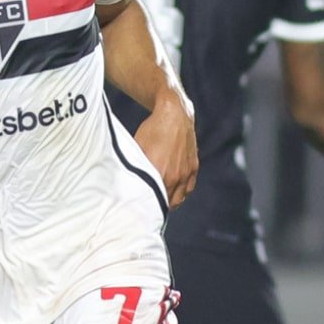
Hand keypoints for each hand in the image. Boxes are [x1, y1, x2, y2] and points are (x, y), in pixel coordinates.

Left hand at [133, 93, 197, 208]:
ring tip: (162, 199)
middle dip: (159, 205)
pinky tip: (175, 190)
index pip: (154, 200)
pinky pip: (189, 188)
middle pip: (168, 203)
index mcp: (159, 174)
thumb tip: (129, 182)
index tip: (141, 209)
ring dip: (171, 200)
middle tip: (150, 205)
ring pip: (180, 197)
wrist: (173, 114)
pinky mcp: (193, 166)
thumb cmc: (152, 130)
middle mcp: (175, 176)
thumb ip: (137, 168)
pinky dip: (182, 191)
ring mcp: (186, 172)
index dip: (148, 206)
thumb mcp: (138, 149)